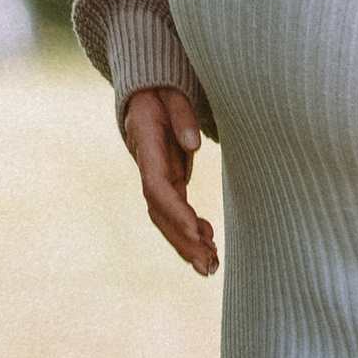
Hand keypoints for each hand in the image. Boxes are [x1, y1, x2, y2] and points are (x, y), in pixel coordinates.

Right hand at [122, 84, 217, 276]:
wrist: (144, 91)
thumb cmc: (160, 90)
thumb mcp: (170, 94)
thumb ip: (181, 115)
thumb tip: (193, 145)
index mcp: (147, 150)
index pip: (157, 188)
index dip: (175, 211)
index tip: (197, 230)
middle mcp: (149, 170)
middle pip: (161, 214)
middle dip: (183, 242)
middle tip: (208, 267)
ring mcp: (158, 178)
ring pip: (168, 219)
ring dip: (188, 244)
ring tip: (212, 265)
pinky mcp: (168, 179)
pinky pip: (177, 211)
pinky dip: (192, 229)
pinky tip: (210, 242)